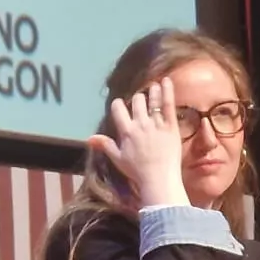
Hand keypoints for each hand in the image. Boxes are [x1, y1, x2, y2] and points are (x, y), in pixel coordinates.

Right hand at [87, 76, 189, 207]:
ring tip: (153, 87)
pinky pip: (169, 104)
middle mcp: (140, 124)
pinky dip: (167, 90)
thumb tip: (89, 138)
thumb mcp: (118, 159)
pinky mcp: (170, 125)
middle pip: (136, 101)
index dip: (118, 105)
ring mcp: (156, 124)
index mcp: (126, 131)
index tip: (120, 105)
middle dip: (137, 99)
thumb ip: (105, 145)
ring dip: (152, 91)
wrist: (159, 179)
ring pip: (152, 100)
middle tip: (140, 100)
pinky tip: (166, 80)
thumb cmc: (137, 171)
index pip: (118, 109)